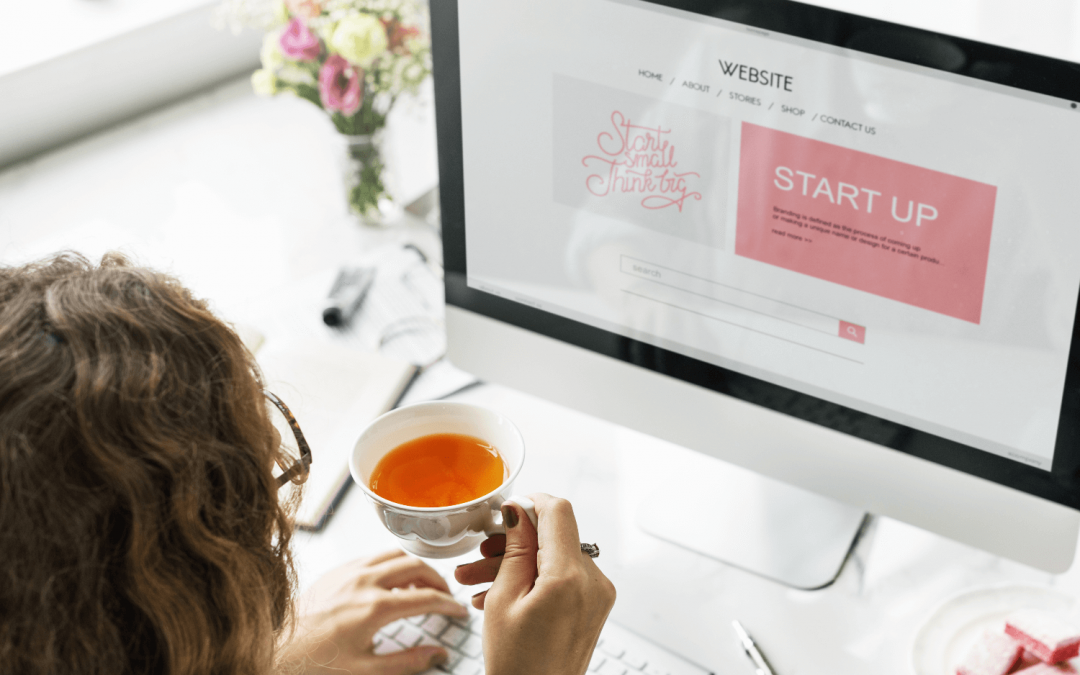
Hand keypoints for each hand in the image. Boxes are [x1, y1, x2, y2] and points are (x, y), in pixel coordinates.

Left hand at [279, 549, 468, 673]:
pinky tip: (390, 581)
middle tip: (443, 594)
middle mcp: (363, 582)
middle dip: (436, 579)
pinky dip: (390, 563)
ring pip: (394, 554)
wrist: (276, 653)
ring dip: (414, 566)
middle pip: (415, 566)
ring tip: (420, 585)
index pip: (426, 598)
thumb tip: (437, 654)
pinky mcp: (336, 570)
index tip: (458, 611)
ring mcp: (348, 572)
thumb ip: (408, 662)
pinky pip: (372, 556)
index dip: (449, 604)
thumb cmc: (315, 663)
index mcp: (374, 608)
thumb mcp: (366, 670)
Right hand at [455, 494, 615, 674]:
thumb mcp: (503, 599)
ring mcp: (596, 595)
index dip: (530, 504)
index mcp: (569, 578)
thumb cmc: (517, 665)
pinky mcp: (593, 606)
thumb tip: (519, 511)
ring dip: (517, 562)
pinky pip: (562, 577)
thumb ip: (515, 549)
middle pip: (553, 536)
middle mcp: (592, 583)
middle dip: (512, 541)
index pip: (558, 512)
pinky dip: (533, 579)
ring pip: (554, 557)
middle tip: (479, 553)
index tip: (505, 511)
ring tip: (475, 580)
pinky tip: (498, 593)